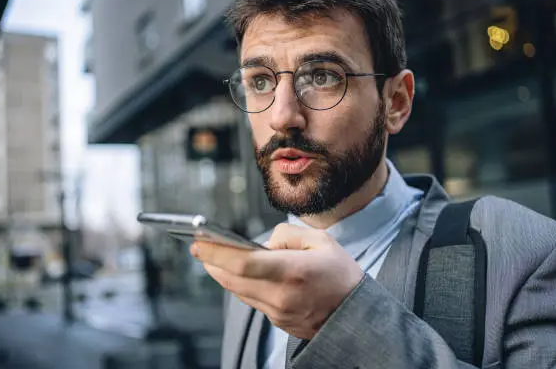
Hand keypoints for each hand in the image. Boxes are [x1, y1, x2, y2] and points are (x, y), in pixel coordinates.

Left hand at [190, 223, 363, 338]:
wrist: (356, 315)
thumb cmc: (342, 275)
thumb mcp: (322, 241)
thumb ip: (288, 234)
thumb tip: (264, 242)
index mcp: (292, 271)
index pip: (243, 263)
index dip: (217, 253)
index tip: (200, 242)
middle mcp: (281, 295)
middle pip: (232, 280)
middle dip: (211, 262)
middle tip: (199, 247)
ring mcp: (278, 312)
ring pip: (238, 291)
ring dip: (222, 274)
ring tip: (212, 257)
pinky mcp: (277, 321)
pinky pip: (251, 300)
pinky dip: (240, 285)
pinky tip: (238, 273)